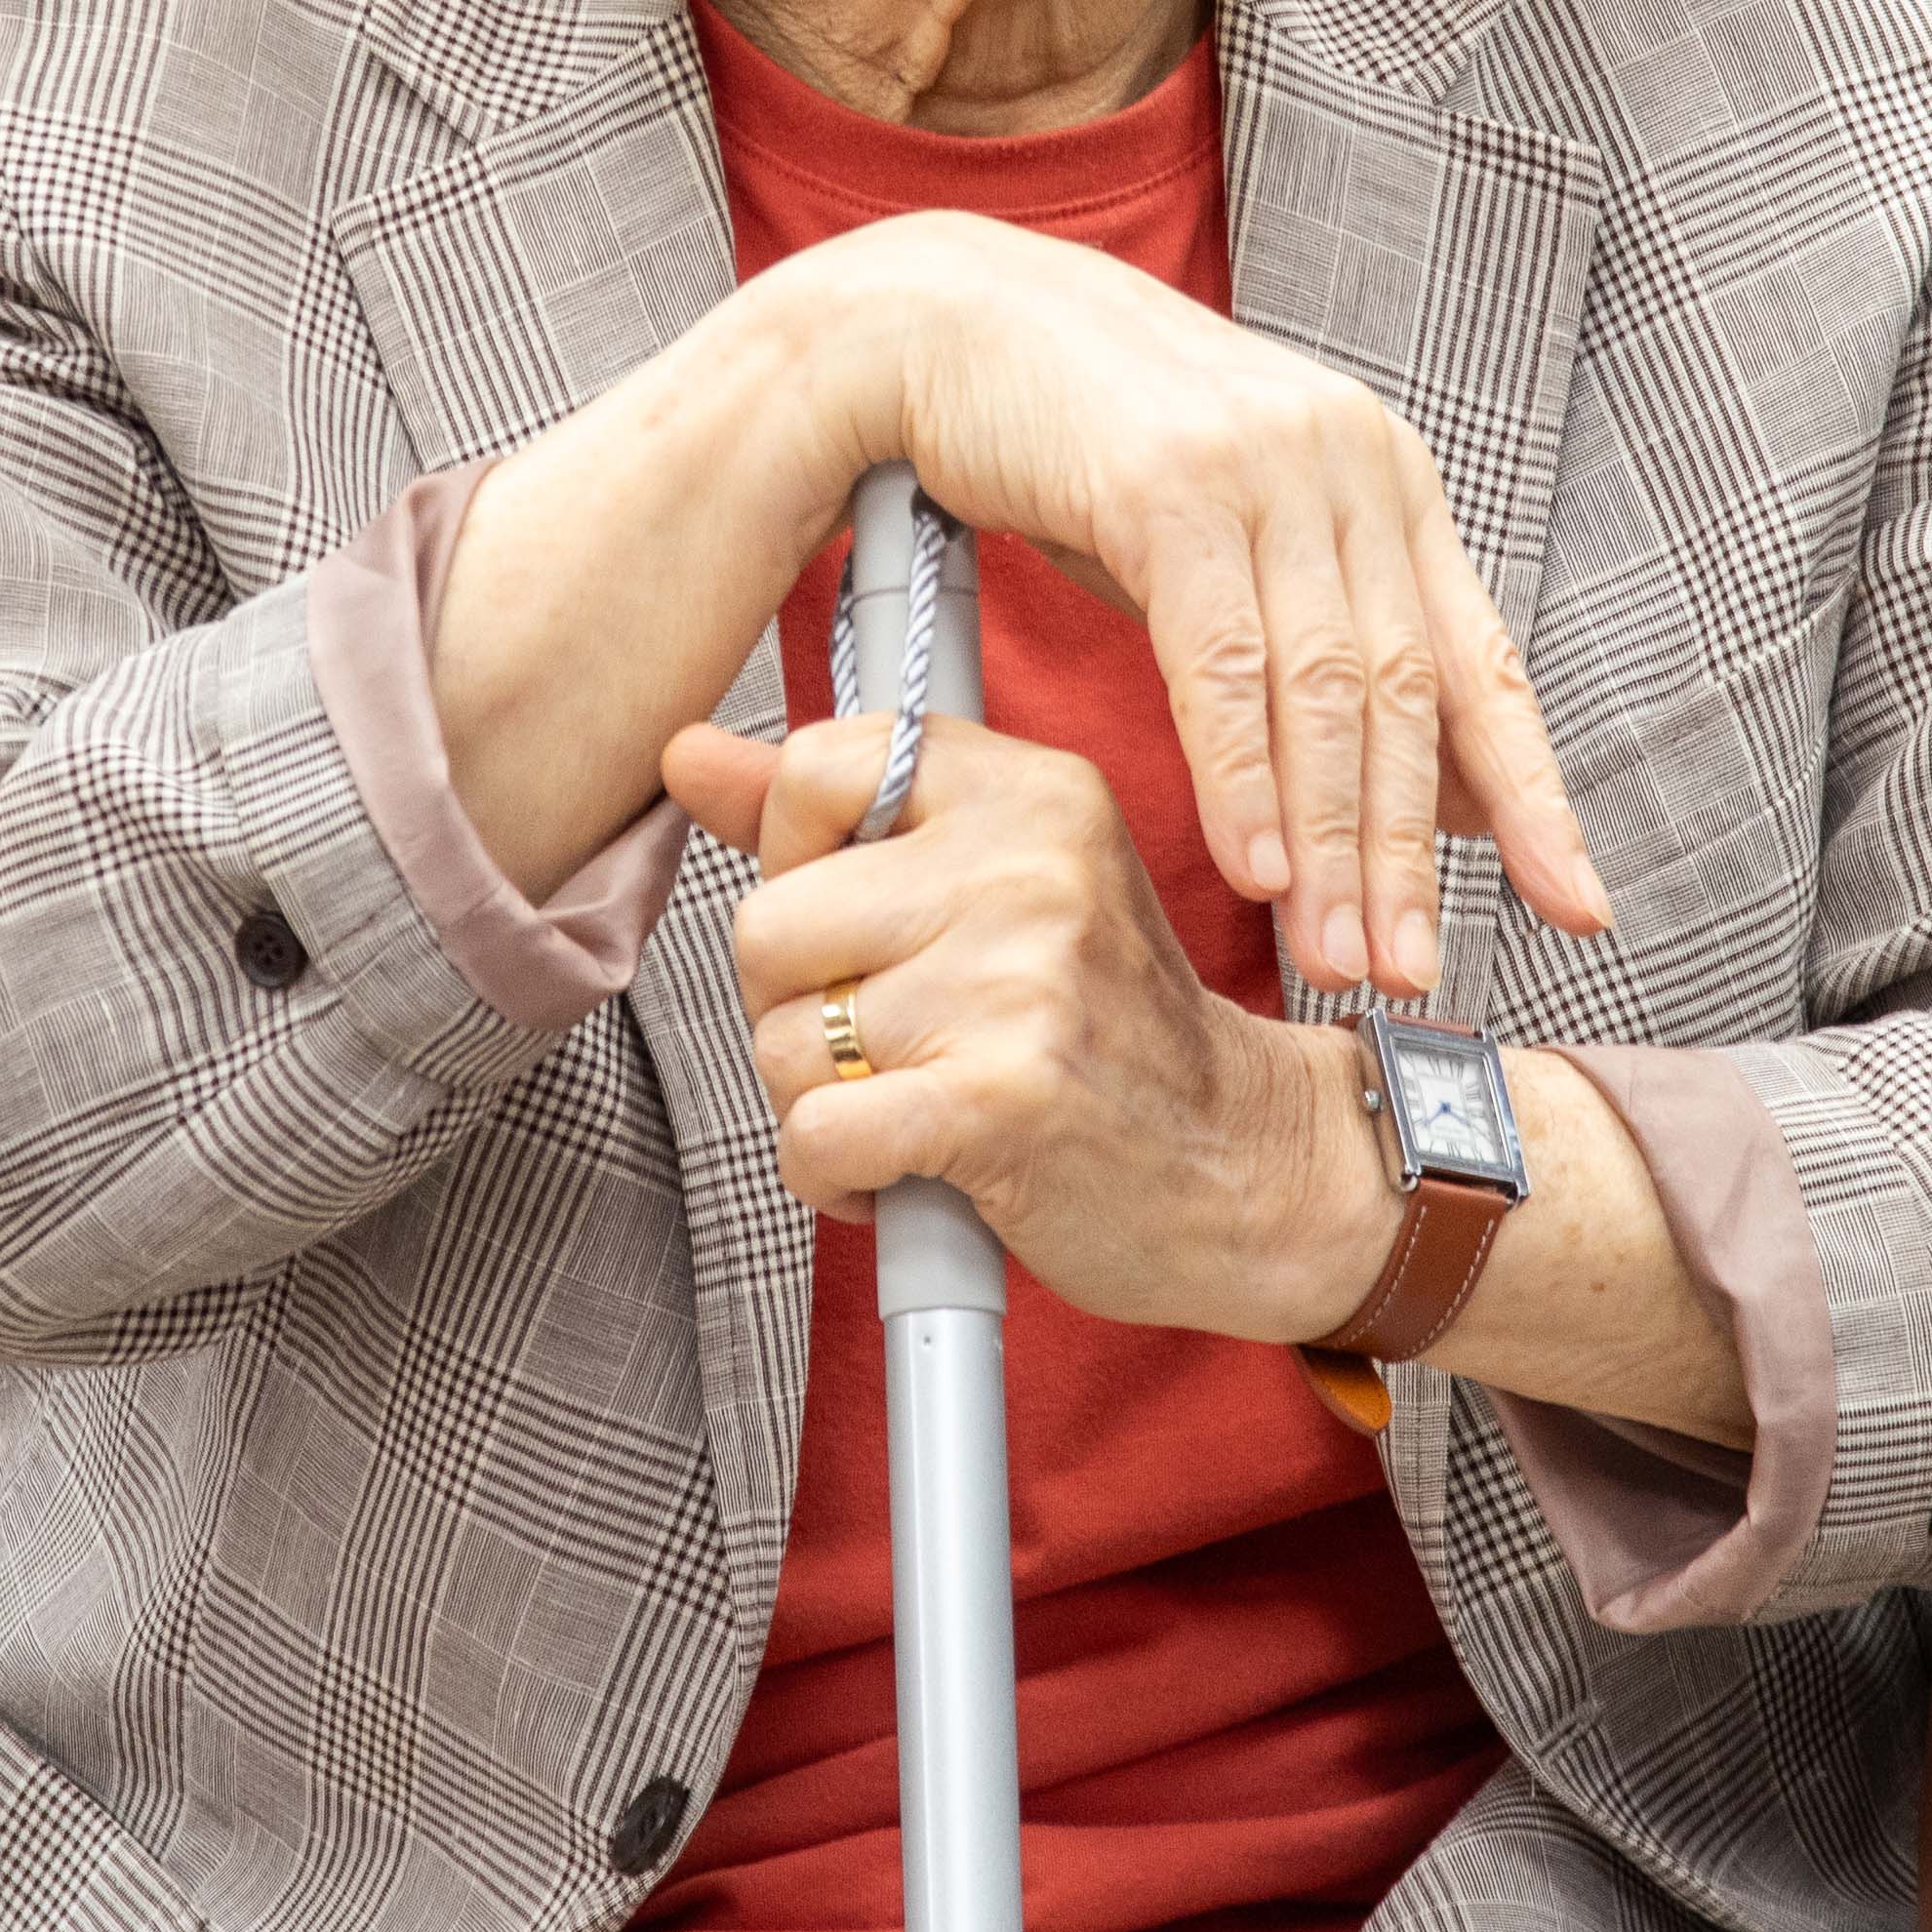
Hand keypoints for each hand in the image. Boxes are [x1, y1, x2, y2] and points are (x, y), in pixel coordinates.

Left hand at [688, 712, 1383, 1342]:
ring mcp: (1020, 982)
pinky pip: (814, 1135)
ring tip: (914, 1104)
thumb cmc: (1108, 1032)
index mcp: (1032, 792)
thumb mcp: (997, 885)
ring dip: (820, 1103)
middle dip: (795, 1007)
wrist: (1246, 1167)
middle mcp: (1031, 867)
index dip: (794, 864)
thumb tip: (685, 753)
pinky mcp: (1002, 1101)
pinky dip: (833, 1178)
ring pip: (784, 1041)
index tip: (857, 922)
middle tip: (888, 1040)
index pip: (814, 767)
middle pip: (769, 924)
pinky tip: (904, 1172)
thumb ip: (839, 820)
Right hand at [797, 213, 1603, 997]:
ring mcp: (1267, 465)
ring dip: (1337, 841)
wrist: (955, 320)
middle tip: (1413, 973)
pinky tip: (1254, 865)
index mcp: (1387, 479)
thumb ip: (1330, 649)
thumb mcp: (1239, 547)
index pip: (1484, 659)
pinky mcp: (1169, 481)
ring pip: (1331, 688)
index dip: (1536, 794)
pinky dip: (1245, 775)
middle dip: (1415, 854)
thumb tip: (1444, 799)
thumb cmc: (1090, 446)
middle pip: (1411, 693)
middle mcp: (1350, 462)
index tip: (1579, 908)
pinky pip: (1223, 659)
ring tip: (1338, 955)